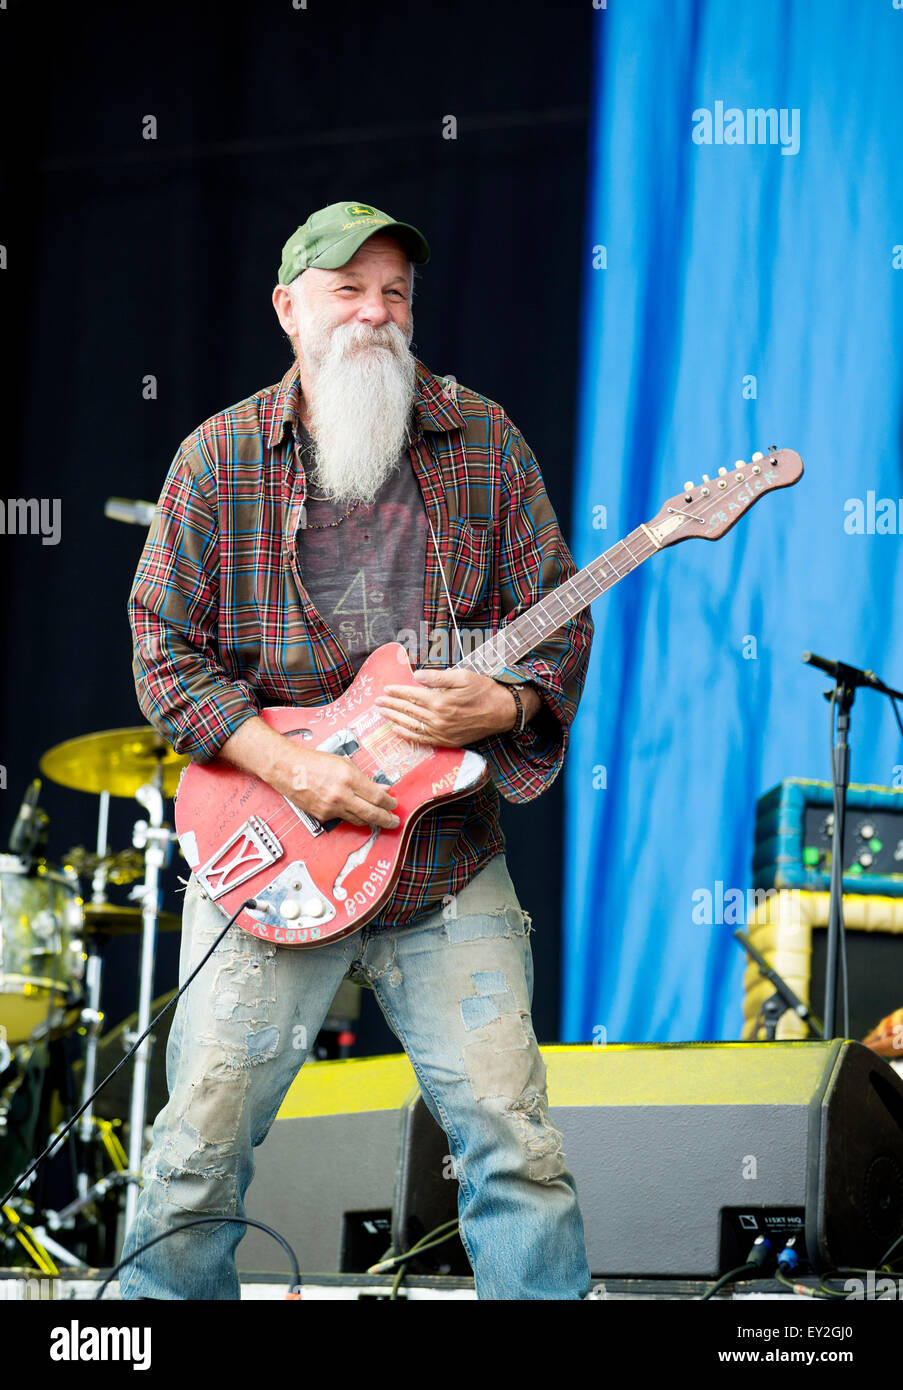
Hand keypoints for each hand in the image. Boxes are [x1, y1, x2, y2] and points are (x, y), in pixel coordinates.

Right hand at [280, 748, 400, 829]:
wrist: (289, 769)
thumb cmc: (315, 762)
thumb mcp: (344, 763)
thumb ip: (364, 779)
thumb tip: (383, 789)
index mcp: (349, 778)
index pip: (377, 796)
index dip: (389, 803)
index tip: (394, 804)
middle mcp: (341, 795)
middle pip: (372, 813)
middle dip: (387, 819)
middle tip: (395, 821)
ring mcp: (331, 808)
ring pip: (359, 820)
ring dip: (371, 820)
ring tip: (379, 818)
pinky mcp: (322, 816)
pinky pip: (343, 819)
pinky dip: (352, 815)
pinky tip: (355, 811)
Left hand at [374, 668, 528, 745]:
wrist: (503, 712)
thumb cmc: (484, 690)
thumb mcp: (462, 676)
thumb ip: (437, 677)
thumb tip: (416, 676)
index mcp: (440, 700)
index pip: (411, 695)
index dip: (396, 691)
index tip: (385, 689)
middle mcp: (438, 718)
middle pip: (408, 710)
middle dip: (390, 705)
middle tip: (377, 702)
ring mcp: (442, 732)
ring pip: (411, 725)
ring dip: (394, 718)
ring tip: (382, 713)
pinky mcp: (447, 741)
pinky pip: (422, 739)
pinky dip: (407, 735)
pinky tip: (397, 730)